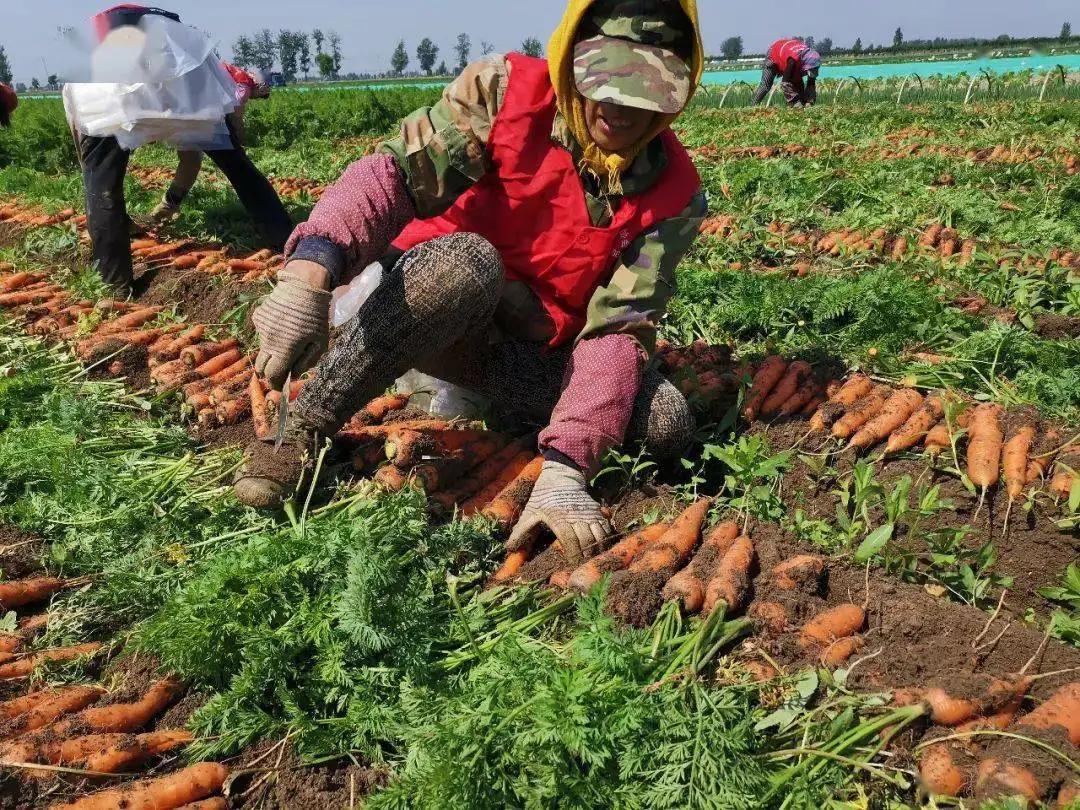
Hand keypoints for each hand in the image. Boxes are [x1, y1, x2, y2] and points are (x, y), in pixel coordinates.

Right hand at [252, 262, 332, 387]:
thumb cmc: (316, 317)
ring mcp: (261, 329)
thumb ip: (307, 362)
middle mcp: (269, 340)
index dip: (276, 384)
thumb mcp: (320, 343)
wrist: (303, 286)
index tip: (280, 386)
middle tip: (280, 371)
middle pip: (261, 367)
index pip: (273, 376)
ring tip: (288, 341)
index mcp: (285, 349)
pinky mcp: (258, 318)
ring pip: (262, 349)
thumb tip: (293, 375)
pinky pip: (262, 333)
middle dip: (269, 373)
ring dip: (272, 352)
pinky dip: (271, 334)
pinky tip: (283, 324)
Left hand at [507, 460, 611, 564]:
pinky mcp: (597, 511)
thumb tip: (509, 549)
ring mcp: (589, 514)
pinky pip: (605, 528)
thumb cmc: (543, 496)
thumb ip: (520, 531)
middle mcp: (576, 517)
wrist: (562, 475)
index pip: (569, 540)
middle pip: (586, 541)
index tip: (571, 568)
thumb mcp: (530, 512)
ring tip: (592, 560)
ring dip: (597, 550)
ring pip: (599, 536)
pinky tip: (601, 549)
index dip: (572, 556)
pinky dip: (605, 540)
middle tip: (582, 568)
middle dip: (585, 557)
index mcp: (559, 518)